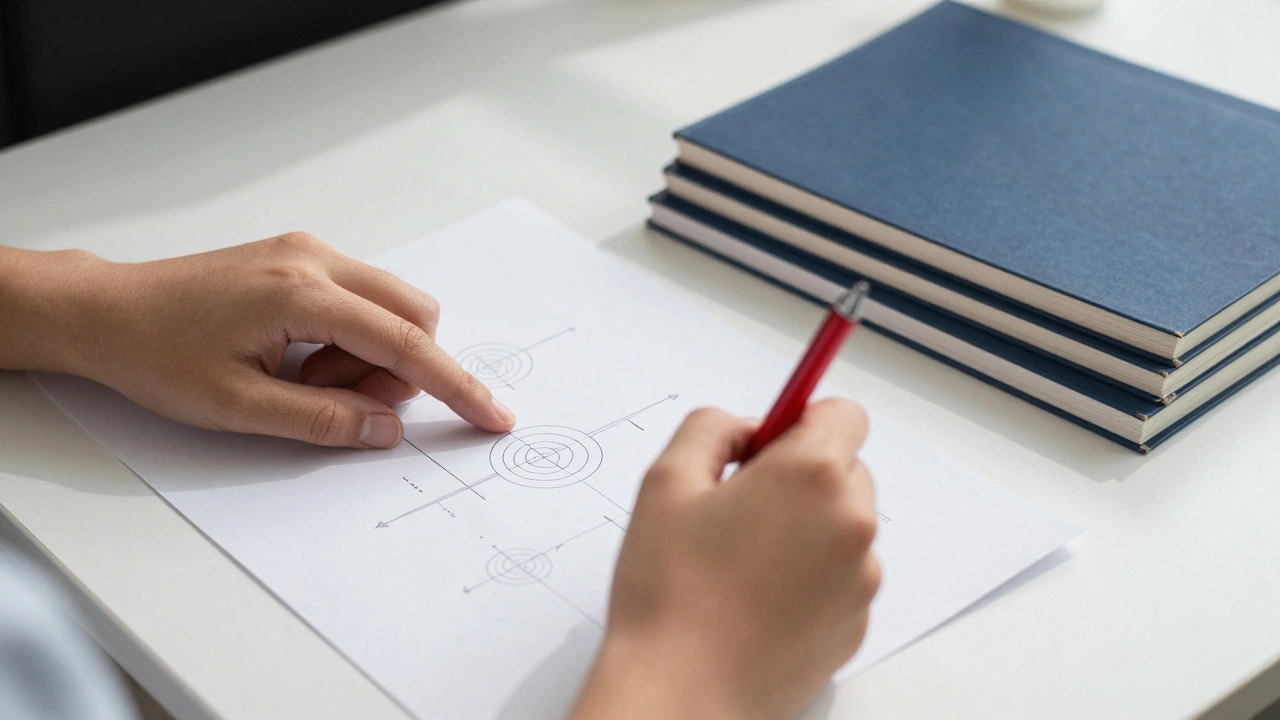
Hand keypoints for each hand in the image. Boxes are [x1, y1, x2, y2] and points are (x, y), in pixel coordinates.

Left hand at [0, 235, 514, 446]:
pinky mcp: (300, 258)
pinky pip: (360, 300)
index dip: (456, 385)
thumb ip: (323, 420)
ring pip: (390, 307)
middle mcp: (315, 259)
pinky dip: (351, 338)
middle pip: (413, 314)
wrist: (106, 312)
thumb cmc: (156, 355)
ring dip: (369, 355)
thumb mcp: (238, 408)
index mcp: (301, 294)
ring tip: (304, 380)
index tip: (493, 415)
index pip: (405, 343)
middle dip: (400, 368)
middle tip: (342, 401)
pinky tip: (302, 358)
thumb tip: (387, 429)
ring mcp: (308, 252)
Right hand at [568, 400, 880, 719]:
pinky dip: (810, 577)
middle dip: (801, 476)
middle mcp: (850, 522)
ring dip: (807, 528)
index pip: (843, 414)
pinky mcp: (855, 624)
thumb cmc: (671, 593)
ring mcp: (859, 579)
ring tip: (742, 561)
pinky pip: (841, 577)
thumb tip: (742, 428)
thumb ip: (710, 428)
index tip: (769, 442)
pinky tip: (757, 598)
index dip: (801, 422)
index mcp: (811, 474)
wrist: (683, 691)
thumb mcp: (666, 481)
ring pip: (843, 526)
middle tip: (740, 505)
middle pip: (846, 469)